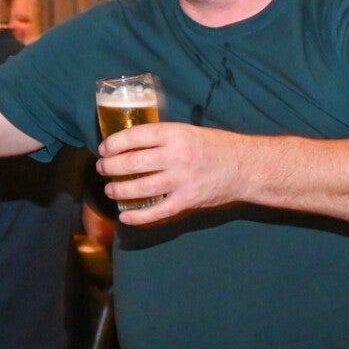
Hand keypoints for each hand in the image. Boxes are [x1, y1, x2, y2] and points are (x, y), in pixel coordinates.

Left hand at [97, 123, 236, 224]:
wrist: (245, 167)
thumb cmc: (216, 147)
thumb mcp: (189, 132)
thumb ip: (163, 138)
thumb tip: (131, 144)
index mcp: (176, 134)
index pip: (136, 136)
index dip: (114, 143)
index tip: (104, 148)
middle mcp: (177, 156)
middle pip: (132, 162)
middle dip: (110, 167)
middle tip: (102, 169)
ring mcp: (182, 180)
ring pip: (140, 187)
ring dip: (119, 190)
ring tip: (110, 190)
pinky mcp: (188, 201)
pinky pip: (157, 212)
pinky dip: (138, 217)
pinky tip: (126, 217)